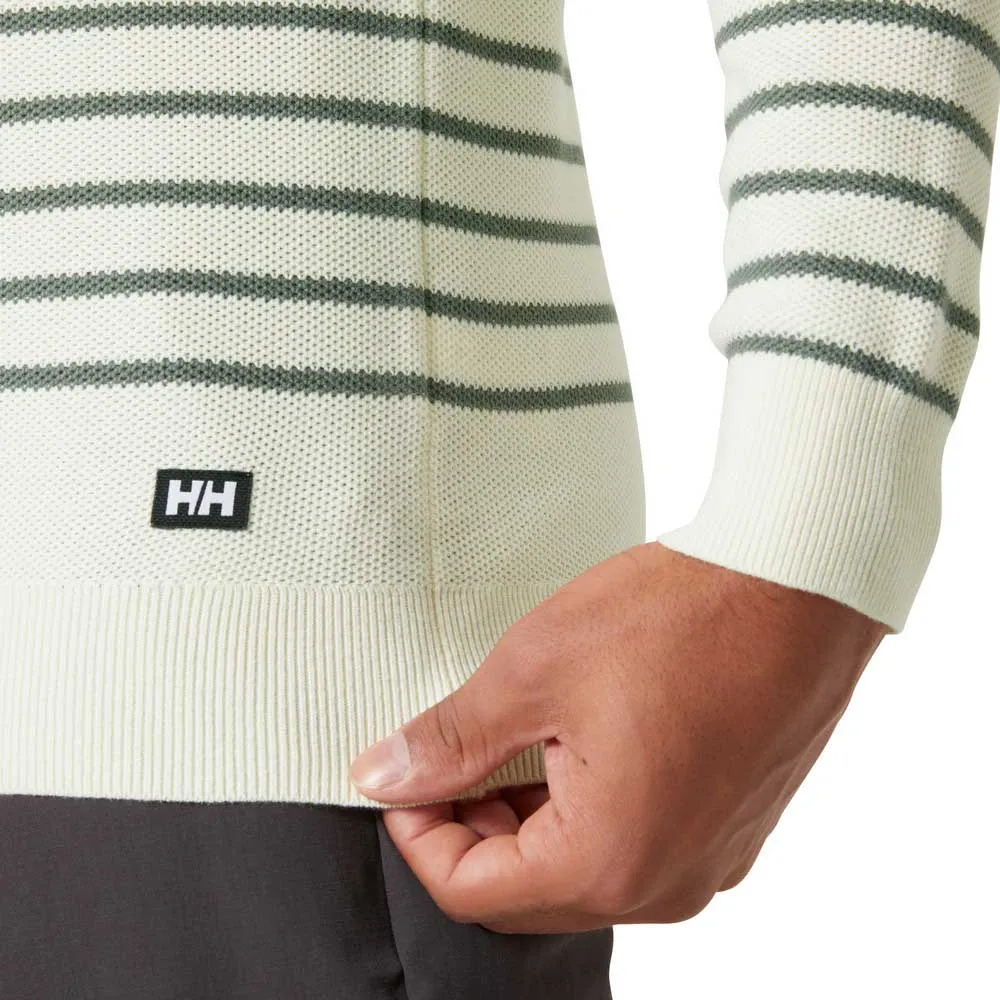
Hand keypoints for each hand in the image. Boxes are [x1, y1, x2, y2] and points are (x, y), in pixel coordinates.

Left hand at [349, 541, 888, 932]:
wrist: (798, 584)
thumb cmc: (676, 619)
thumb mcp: (535, 670)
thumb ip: (451, 740)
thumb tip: (381, 776)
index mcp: (609, 864)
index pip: (471, 892)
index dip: (418, 834)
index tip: (402, 774)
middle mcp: (667, 885)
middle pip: (529, 889)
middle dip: (473, 826)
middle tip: (452, 749)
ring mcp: (709, 858)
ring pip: (583, 867)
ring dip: (529, 815)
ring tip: (512, 735)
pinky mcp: (732, 824)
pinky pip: (637, 843)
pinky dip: (587, 807)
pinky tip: (576, 739)